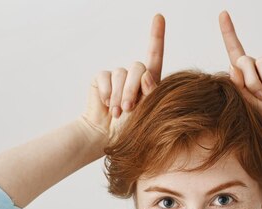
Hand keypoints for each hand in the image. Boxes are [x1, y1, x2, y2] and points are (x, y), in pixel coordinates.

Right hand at [83, 13, 165, 146]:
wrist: (106, 137)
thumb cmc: (131, 130)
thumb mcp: (146, 114)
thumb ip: (150, 94)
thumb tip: (147, 74)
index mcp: (149, 82)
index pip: (154, 55)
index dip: (156, 36)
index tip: (159, 17)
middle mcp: (133, 76)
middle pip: (138, 67)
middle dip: (133, 89)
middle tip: (128, 109)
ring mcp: (117, 76)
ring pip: (122, 74)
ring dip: (119, 95)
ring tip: (117, 113)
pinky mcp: (102, 78)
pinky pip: (106, 77)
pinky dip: (107, 93)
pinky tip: (106, 106)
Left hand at [218, 10, 261, 136]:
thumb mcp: (247, 102)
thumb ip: (238, 85)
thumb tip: (232, 64)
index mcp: (245, 74)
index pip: (234, 50)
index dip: (228, 32)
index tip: (223, 14)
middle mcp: (258, 66)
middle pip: (244, 61)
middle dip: (250, 82)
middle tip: (261, 97)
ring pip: (261, 63)